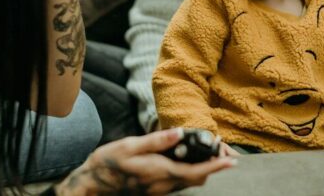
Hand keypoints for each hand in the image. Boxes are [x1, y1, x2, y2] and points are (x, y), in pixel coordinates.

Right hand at [57, 129, 235, 195]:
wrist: (93, 184)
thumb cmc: (108, 163)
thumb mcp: (130, 146)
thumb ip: (156, 141)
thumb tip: (179, 133)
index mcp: (160, 172)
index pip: (196, 171)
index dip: (215, 166)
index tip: (231, 160)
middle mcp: (163, 185)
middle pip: (197, 179)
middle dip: (213, 167)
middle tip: (222, 151)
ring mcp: (160, 190)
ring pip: (189, 182)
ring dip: (202, 169)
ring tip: (208, 152)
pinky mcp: (155, 190)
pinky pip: (179, 182)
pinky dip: (189, 171)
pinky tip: (186, 158)